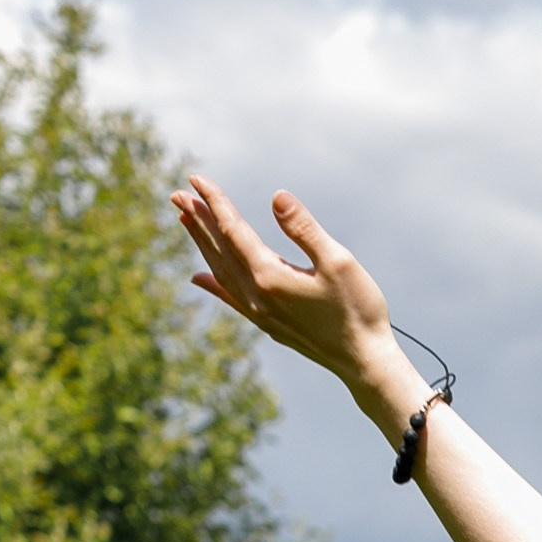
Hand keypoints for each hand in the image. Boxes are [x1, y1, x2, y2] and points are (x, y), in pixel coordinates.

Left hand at [170, 176, 417, 430]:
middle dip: (198, 220)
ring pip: (221, 272)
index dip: (214, 202)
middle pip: (219, 250)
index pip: (232, 230)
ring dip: (203, 245)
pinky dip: (213, 283)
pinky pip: (231, 298)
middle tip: (176, 196)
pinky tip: (201, 277)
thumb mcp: (338, 261)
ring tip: (186, 223)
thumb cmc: (358, 310)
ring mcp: (260, 314)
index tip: (195, 179)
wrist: (365, 362)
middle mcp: (256, 296)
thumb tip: (277, 197)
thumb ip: (304, 228)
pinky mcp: (269, 325)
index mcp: (269, 276)